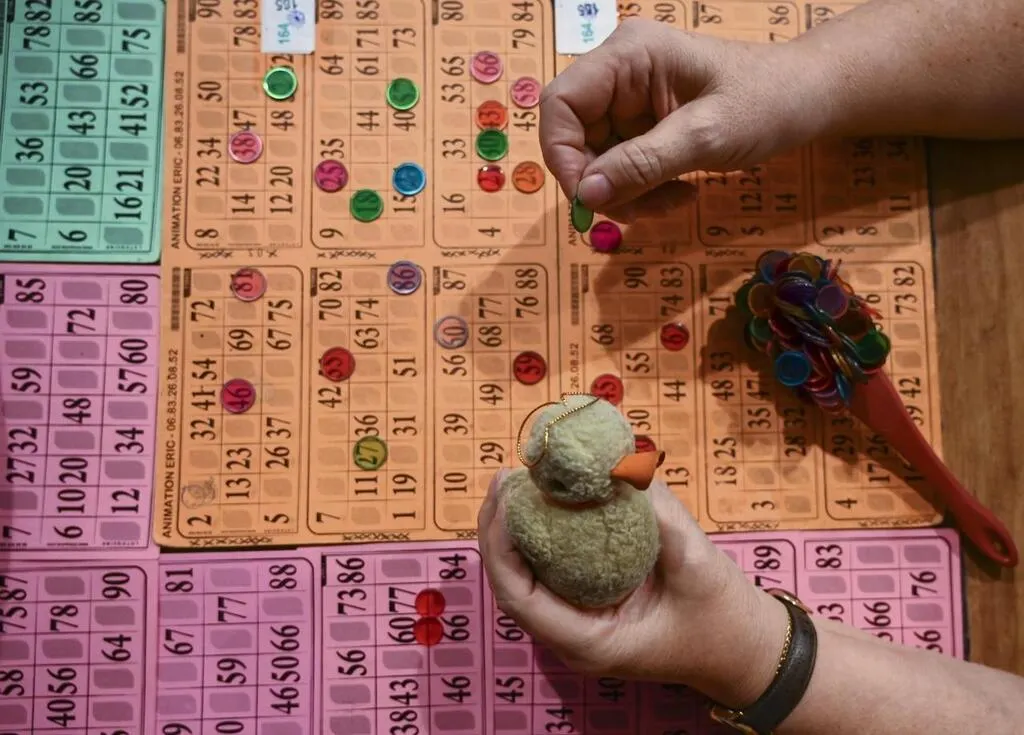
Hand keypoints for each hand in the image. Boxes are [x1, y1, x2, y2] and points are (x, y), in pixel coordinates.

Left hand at [477, 469, 790, 707]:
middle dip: (499, 529)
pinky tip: (545, 501)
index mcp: (591, 641)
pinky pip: (552, 572)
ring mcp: (579, 624)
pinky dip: (542, 536)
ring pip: (527, 578)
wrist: (744, 652)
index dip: (501, 544)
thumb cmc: (722, 620)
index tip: (506, 496)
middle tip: (506, 477)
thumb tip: (623, 463)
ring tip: (516, 483)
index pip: (519, 596)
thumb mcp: (696, 563)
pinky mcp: (589, 606)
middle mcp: (574, 638)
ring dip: (516, 531)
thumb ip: (660, 515)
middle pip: (512, 584)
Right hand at [539, 18, 829, 222]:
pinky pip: (619, 168)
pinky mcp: (642, 127)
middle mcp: (619, 74)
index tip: (588, 198)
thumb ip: (642, 164)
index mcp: (628, 55)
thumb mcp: (705, 136)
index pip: (560, 104)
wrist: (807, 99)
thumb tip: (585, 195)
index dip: (563, 155)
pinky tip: (675, 194)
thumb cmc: (767, 101)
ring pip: (595, 161)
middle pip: (574, 138)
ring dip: (623, 194)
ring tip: (669, 202)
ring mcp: (629, 102)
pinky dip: (639, 191)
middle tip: (638, 211)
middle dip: (601, 183)